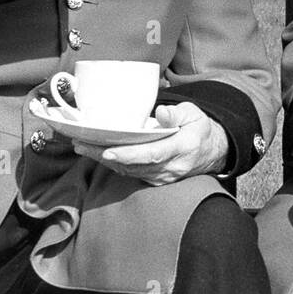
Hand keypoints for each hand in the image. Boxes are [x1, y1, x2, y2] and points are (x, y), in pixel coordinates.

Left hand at [70, 102, 228, 185]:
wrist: (211, 151)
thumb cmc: (199, 128)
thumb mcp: (194, 113)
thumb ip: (177, 113)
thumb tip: (161, 113)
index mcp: (182, 148)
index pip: (153, 154)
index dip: (129, 154)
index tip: (108, 150)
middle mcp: (171, 167)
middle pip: (134, 165)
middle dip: (104, 156)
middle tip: (81, 144)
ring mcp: (163, 177)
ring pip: (129, 171)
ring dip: (103, 160)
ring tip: (82, 145)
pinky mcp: (155, 180)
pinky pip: (131, 174)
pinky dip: (113, 164)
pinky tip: (97, 153)